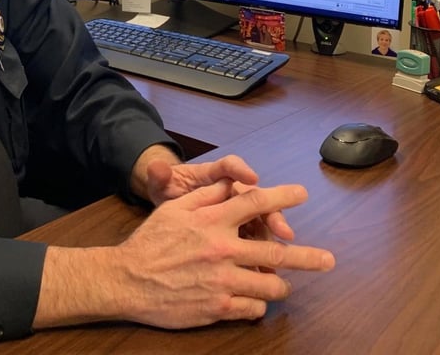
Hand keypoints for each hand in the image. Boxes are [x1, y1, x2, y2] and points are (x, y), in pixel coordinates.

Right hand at [114, 182, 334, 327]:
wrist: (126, 280)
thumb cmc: (150, 242)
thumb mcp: (174, 208)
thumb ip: (206, 196)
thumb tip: (234, 186)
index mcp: (212, 221)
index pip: (255, 203)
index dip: (282, 197)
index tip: (301, 194)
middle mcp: (222, 249)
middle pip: (276, 252)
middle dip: (308, 256)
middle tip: (328, 260)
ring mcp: (222, 281)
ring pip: (270, 286)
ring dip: (282, 285)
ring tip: (285, 285)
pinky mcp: (217, 307)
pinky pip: (253, 308)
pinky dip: (259, 305)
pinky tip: (256, 301)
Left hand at [145, 154, 294, 244]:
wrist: (167, 213)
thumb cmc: (170, 191)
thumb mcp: (162, 185)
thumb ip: (160, 177)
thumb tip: (156, 167)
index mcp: (212, 175)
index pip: (228, 167)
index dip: (241, 170)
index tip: (251, 176)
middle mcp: (231, 191)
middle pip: (255, 197)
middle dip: (271, 211)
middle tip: (282, 229)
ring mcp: (238, 213)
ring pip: (260, 221)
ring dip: (271, 237)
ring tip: (279, 255)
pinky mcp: (239, 232)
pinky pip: (254, 241)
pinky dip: (261, 254)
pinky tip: (266, 271)